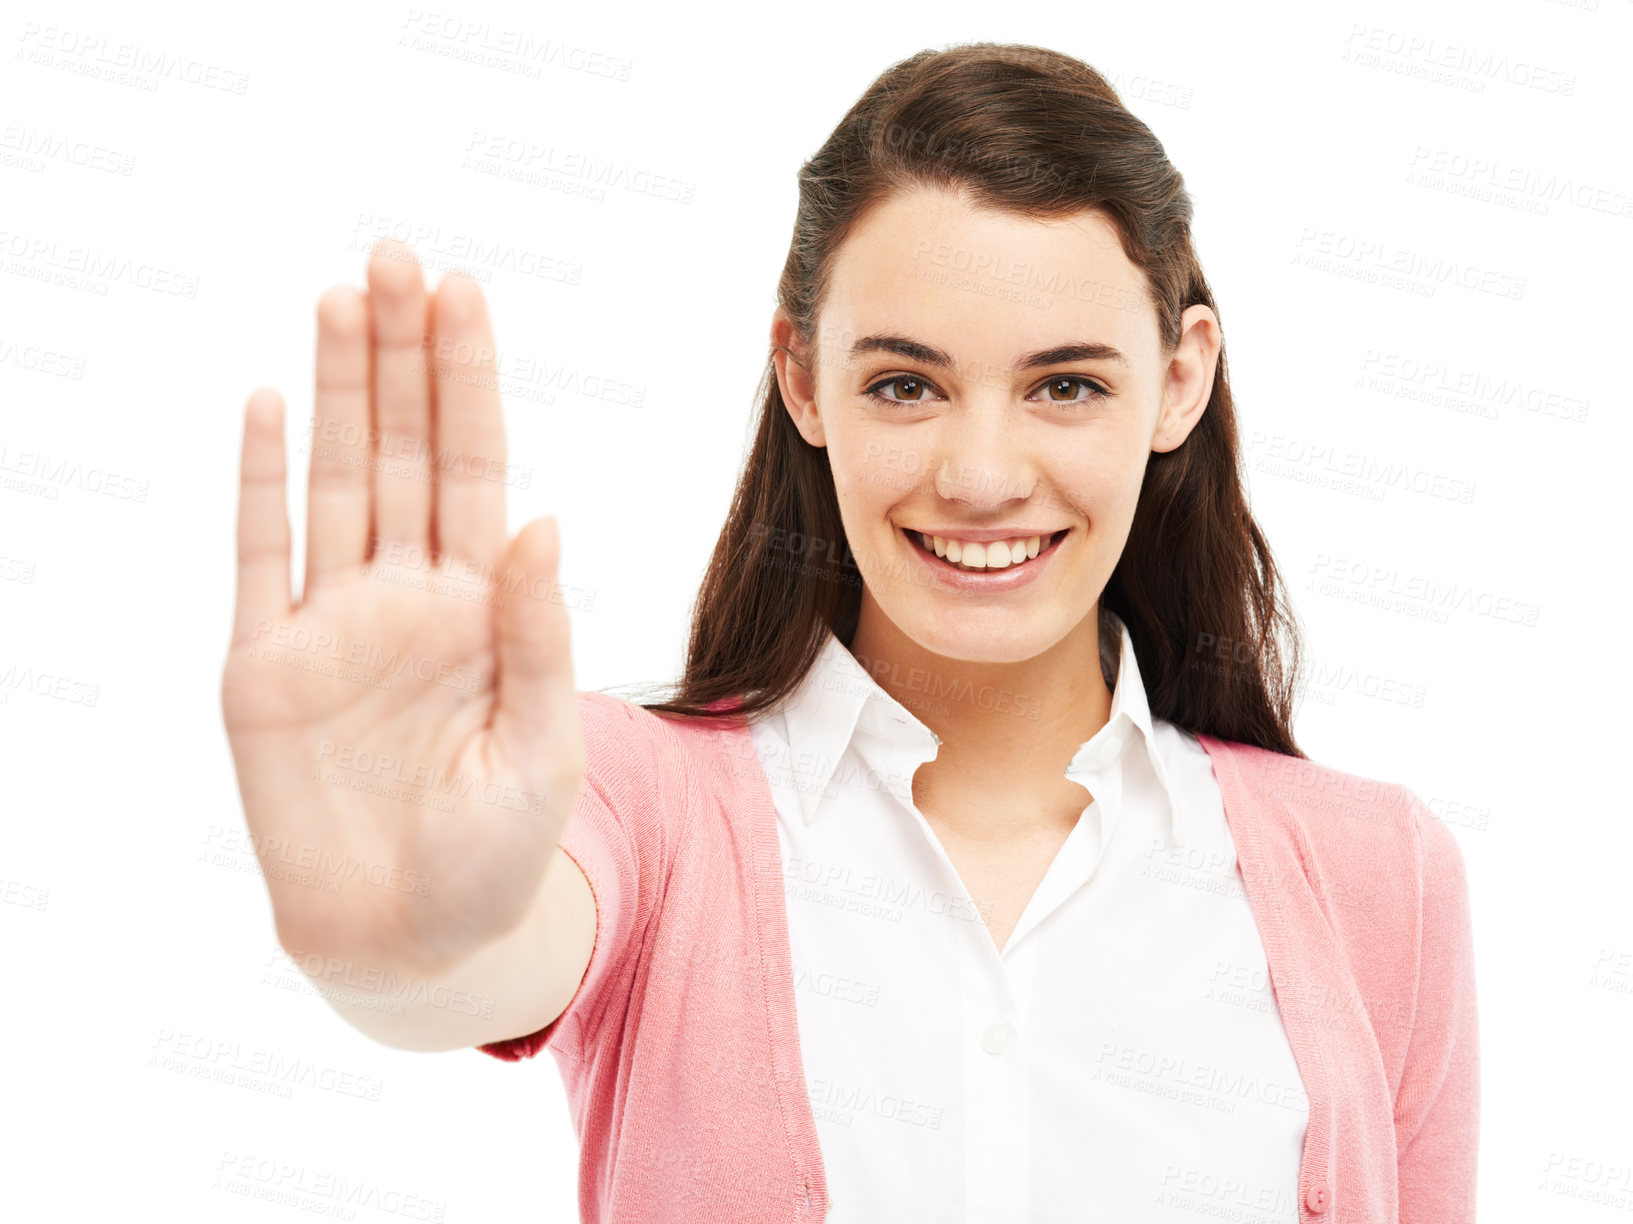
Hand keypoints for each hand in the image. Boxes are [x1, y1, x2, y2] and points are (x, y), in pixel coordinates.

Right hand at [220, 239, 585, 973]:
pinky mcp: (266, 669)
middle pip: (404, 450)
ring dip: (336, 392)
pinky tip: (265, 406)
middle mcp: (408, 595)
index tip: (463, 293)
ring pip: (335, 480)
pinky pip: (260, 558)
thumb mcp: (540, 742)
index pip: (476, 467)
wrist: (415, 939)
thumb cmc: (497, 849)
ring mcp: (333, 623)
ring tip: (340, 298)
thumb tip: (544, 519)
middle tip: (395, 255)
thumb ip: (537, 633)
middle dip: (400, 355)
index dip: (468, 381)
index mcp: (483, 605)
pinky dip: (259, 484)